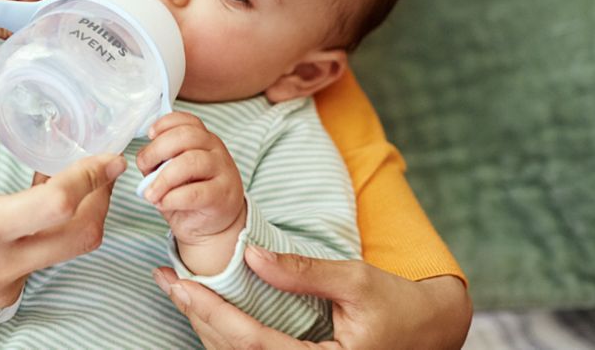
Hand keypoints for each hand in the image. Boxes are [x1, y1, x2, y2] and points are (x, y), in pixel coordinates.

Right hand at [0, 46, 125, 336]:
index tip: (109, 153)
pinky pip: (44, 261)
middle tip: (104, 163)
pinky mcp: (0, 298)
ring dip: (79, 213)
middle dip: (101, 196)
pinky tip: (39, 202)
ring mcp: (1, 287)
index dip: (91, 177)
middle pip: (81, 236)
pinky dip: (53, 230)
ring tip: (71, 175)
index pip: (57, 207)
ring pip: (67, 251)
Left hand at [137, 112, 245, 274]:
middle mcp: (216, 150)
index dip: (165, 124)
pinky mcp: (223, 196)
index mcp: (203, 139)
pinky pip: (195, 193)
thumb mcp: (173, 171)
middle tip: (143, 167)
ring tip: (151, 193)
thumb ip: (161, 160)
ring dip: (164, 178)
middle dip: (158, 150)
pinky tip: (164, 203)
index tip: (149, 135)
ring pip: (191, 162)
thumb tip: (143, 158)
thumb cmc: (190, 195)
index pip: (187, 120)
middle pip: (186, 137)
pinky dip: (174, 198)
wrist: (215, 225)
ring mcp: (223, 171)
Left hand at [154, 247, 471, 348]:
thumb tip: (248, 253)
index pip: (249, 341)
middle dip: (196, 315)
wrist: (429, 331)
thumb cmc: (397, 306)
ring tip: (178, 290)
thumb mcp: (355, 280)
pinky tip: (207, 310)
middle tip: (165, 280)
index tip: (178, 282)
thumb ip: (302, 271)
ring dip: (203, 324)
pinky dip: (224, 334)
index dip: (209, 310)